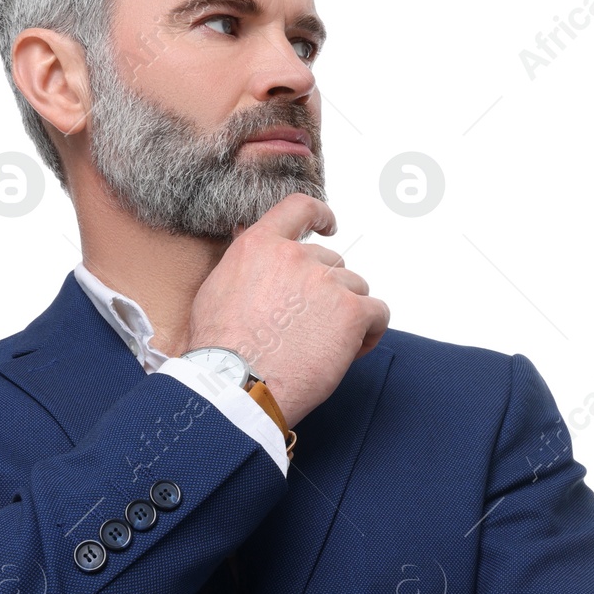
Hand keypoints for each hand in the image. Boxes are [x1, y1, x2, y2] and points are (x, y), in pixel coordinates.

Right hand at [186, 192, 389, 424]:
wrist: (235, 385)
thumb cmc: (220, 350)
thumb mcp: (216, 290)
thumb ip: (244, 265)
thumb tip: (252, 252)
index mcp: (260, 246)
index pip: (300, 208)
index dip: (320, 215)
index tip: (330, 225)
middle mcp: (296, 256)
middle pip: (332, 263)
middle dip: (328, 294)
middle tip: (310, 329)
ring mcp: (327, 282)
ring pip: (356, 289)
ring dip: (346, 315)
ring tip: (324, 347)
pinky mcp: (351, 312)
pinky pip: (378, 314)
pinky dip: (370, 332)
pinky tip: (349, 352)